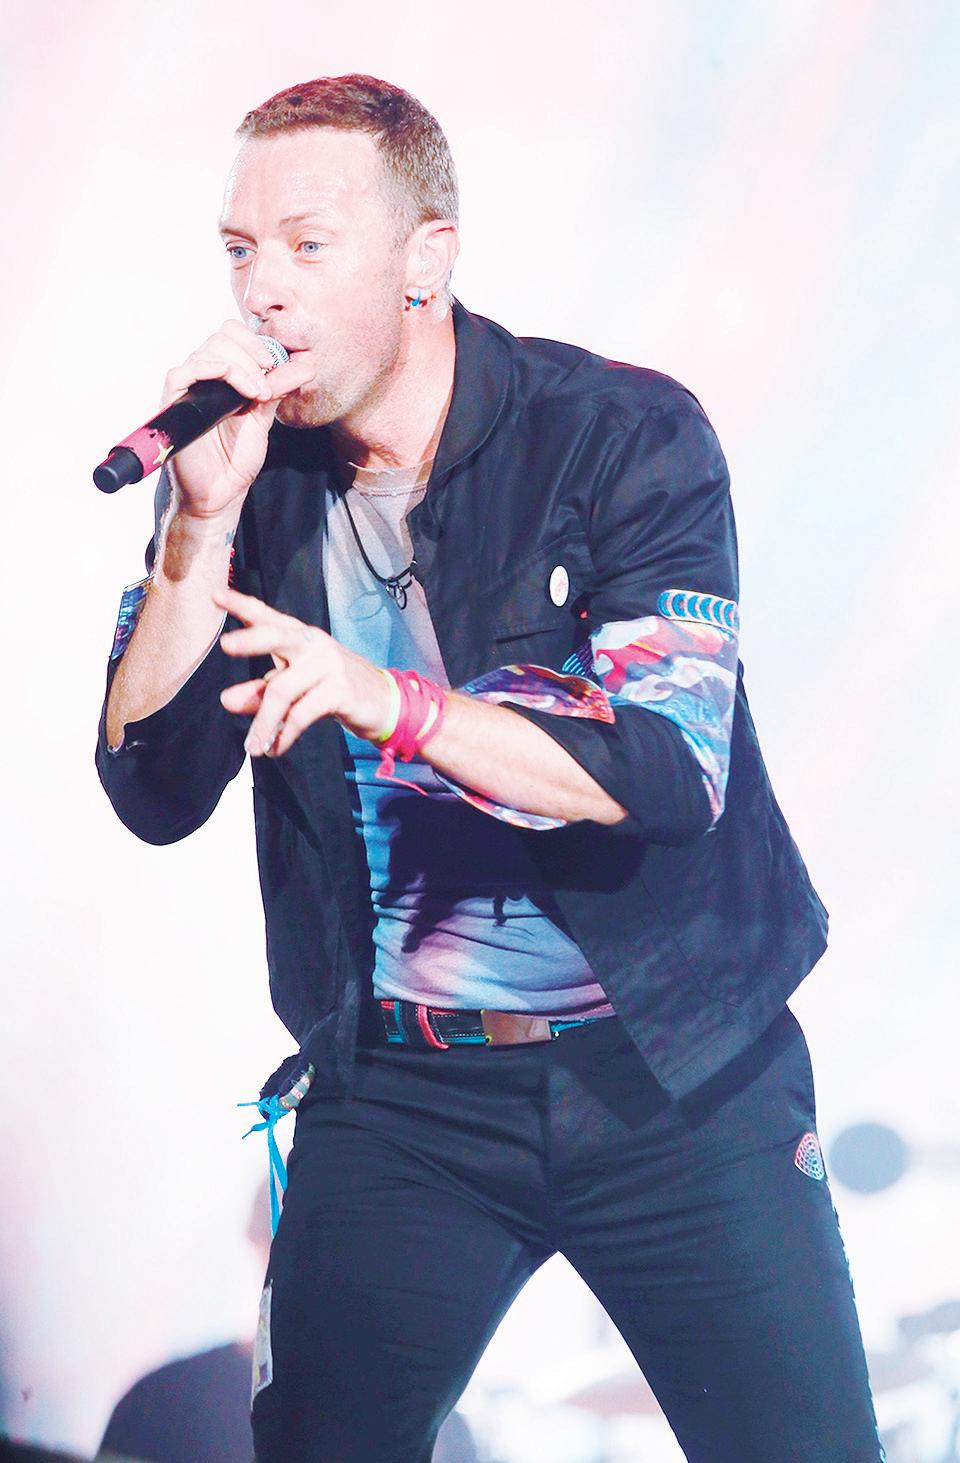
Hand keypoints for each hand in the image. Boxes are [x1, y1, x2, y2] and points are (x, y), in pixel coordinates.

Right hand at [162, 322, 316, 518]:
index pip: (234, 334)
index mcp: (223, 375)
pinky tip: (238, 389)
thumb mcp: (263, 417)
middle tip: (267, 384)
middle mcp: (204, 376)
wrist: (221, 492)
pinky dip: (215, 370)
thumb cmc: (236, 459)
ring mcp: (188, 387)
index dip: (256, 343)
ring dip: (242, 367)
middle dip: (252, 354)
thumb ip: (278, 389)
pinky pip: (184, 370)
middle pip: (222, 336)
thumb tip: (305, 365)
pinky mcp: (173, 402)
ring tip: (257, 395)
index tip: (275, 365)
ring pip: (209, 350)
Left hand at [215, 586, 391, 755]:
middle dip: (251, 640)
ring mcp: (328, 665)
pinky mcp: (339, 690)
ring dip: (263, 723)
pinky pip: (301, 714)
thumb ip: (259, 691)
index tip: (216, 595)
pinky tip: (276, 747)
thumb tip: (226, 700)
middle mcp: (312, 644)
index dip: (242, 605)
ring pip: (281, 690)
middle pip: (277, 637)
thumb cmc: (330, 688)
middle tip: (225, 644)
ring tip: (252, 746)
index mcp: (299, 636)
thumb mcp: (293, 688)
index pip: (268, 617)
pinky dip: (284, 734)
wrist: (382, 702)